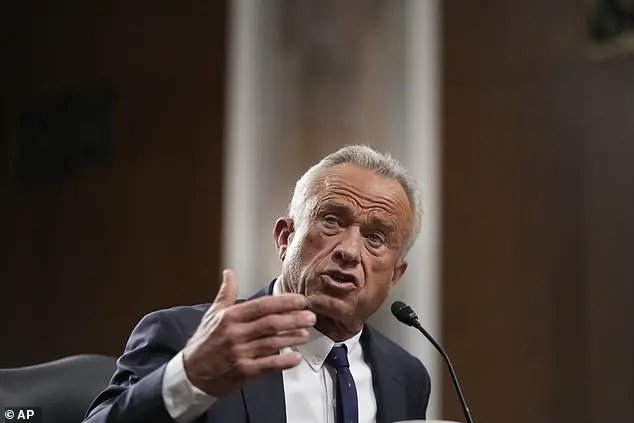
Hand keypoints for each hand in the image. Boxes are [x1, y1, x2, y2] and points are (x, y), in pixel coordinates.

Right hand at [182, 269, 314, 396]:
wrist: (191, 375)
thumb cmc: (204, 343)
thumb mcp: (212, 315)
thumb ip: (226, 294)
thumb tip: (229, 273)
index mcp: (230, 317)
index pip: (262, 306)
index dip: (283, 302)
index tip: (300, 300)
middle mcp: (235, 334)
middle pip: (271, 323)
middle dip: (294, 319)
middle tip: (311, 317)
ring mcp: (240, 353)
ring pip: (272, 343)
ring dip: (292, 338)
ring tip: (306, 334)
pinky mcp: (243, 372)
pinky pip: (267, 365)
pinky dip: (283, 362)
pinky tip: (295, 358)